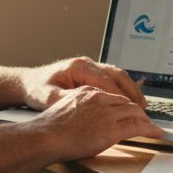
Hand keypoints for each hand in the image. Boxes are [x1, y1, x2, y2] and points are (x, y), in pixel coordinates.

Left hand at [22, 57, 145, 109]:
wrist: (30, 82)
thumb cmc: (37, 88)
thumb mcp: (48, 97)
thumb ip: (66, 100)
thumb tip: (84, 104)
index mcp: (78, 67)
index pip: (105, 81)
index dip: (119, 96)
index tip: (129, 109)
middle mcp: (87, 63)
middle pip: (117, 74)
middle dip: (131, 91)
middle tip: (142, 108)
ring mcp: (91, 67)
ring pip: (118, 75)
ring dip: (131, 90)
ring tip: (141, 106)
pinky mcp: (92, 73)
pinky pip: (113, 79)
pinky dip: (124, 89)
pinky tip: (130, 101)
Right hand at [30, 86, 162, 160]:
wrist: (45, 137)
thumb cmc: (48, 130)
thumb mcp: (64, 110)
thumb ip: (79, 110)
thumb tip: (86, 121)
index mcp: (87, 92)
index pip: (112, 95)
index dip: (124, 104)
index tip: (129, 110)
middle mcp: (99, 98)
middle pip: (126, 102)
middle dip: (138, 110)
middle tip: (146, 119)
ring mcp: (106, 113)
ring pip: (135, 112)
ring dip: (146, 120)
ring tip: (152, 127)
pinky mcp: (112, 128)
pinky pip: (137, 126)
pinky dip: (149, 129)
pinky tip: (155, 133)